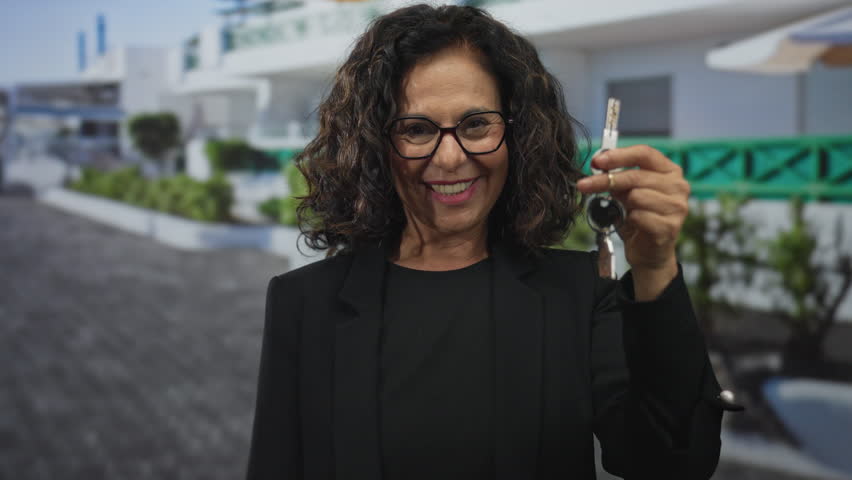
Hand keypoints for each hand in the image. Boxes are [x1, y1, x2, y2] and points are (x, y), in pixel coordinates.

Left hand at [577, 145, 689, 298]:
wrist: (649, 252)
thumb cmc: (639, 218)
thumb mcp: (627, 192)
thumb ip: (618, 177)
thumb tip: (599, 164)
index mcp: (670, 171)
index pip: (644, 153)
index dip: (619, 155)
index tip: (597, 161)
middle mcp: (678, 186)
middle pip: (635, 175)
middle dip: (605, 180)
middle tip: (584, 184)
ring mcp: (677, 207)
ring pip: (636, 196)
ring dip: (623, 204)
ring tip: (626, 211)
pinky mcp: (670, 227)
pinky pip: (638, 216)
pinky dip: (629, 220)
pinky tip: (634, 224)